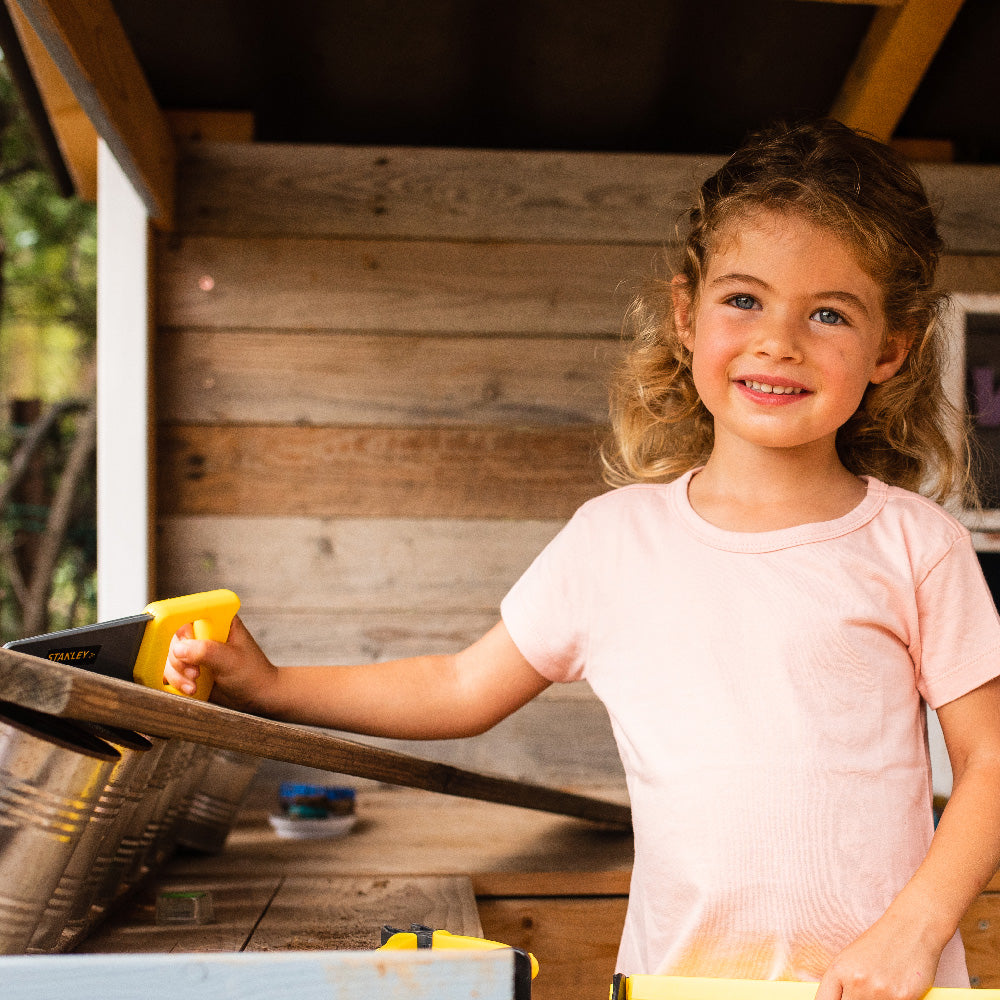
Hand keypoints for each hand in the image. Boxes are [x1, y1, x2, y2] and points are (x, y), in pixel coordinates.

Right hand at [165, 615, 279, 712]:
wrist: (257, 696)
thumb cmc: (253, 673)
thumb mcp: (230, 660)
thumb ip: (206, 651)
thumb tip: (179, 648)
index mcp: (218, 620)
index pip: (188, 614)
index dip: (183, 632)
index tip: (185, 648)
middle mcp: (204, 632)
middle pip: (174, 638)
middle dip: (179, 660)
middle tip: (195, 673)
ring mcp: (195, 650)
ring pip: (170, 657)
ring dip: (178, 674)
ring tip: (194, 685)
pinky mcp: (190, 667)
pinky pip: (170, 671)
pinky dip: (176, 682)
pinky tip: (191, 689)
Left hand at [814, 911, 940, 999]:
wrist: (910, 928)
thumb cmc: (880, 944)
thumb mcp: (850, 960)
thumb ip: (841, 985)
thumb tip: (839, 999)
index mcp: (838, 970)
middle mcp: (856, 981)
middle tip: (866, 992)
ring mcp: (879, 992)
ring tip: (882, 988)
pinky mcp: (903, 998)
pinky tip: (897, 991)